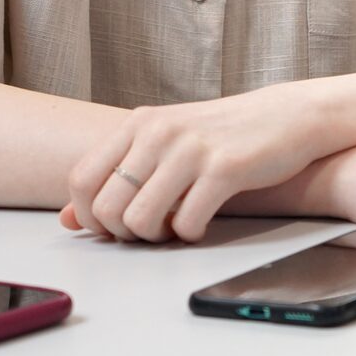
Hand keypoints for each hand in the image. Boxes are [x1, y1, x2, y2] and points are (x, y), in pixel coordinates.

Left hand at [59, 85, 324, 243]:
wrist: (287, 116)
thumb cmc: (224, 134)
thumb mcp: (165, 143)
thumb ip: (118, 174)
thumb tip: (68, 219)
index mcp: (139, 123)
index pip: (81, 179)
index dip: (90, 215)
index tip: (113, 226)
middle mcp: (159, 132)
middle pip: (107, 206)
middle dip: (123, 233)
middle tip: (148, 231)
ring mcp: (191, 149)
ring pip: (140, 219)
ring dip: (154, 238)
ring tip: (173, 229)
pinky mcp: (224, 168)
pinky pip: (186, 222)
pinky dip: (189, 235)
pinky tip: (201, 224)